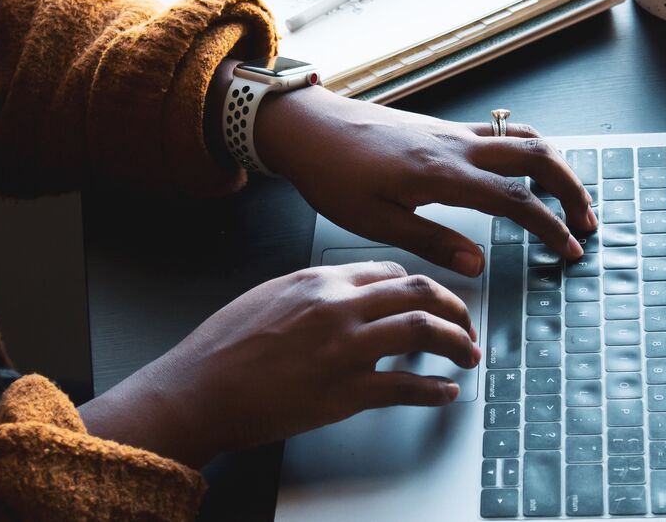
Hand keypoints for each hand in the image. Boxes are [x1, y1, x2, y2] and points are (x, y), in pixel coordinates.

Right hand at [79, 262, 479, 466]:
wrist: (197, 389)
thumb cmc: (223, 347)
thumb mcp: (269, 295)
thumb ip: (313, 292)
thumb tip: (347, 296)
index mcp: (320, 280)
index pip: (391, 272)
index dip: (421, 287)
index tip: (432, 301)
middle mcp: (338, 306)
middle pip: (419, 292)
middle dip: (455, 308)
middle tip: (466, 325)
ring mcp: (344, 348)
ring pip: (424, 330)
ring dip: (457, 343)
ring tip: (468, 355)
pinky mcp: (344, 392)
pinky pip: (406, 387)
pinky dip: (434, 391)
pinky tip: (445, 393)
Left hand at [255, 86, 596, 275]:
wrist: (308, 127)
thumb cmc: (333, 175)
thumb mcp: (375, 222)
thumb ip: (432, 242)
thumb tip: (479, 265)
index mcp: (442, 174)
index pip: (516, 199)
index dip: (549, 226)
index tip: (569, 250)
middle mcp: (456, 145)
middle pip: (537, 156)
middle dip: (571, 188)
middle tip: (586, 222)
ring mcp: (452, 131)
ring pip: (523, 137)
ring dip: (555, 165)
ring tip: (568, 198)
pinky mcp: (443, 128)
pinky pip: (501, 132)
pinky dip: (528, 151)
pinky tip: (526, 172)